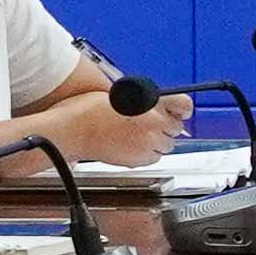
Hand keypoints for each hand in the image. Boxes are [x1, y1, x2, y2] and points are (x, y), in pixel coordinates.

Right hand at [58, 88, 187, 167]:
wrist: (72, 131)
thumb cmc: (88, 110)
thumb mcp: (121, 94)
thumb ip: (145, 100)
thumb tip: (160, 105)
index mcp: (149, 104)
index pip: (183, 105)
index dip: (181, 109)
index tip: (179, 111)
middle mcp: (152, 126)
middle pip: (176, 129)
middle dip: (166, 126)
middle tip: (151, 123)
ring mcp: (146, 144)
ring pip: (166, 146)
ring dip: (158, 141)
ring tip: (139, 135)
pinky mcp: (137, 160)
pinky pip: (153, 158)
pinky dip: (148, 153)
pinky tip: (133, 145)